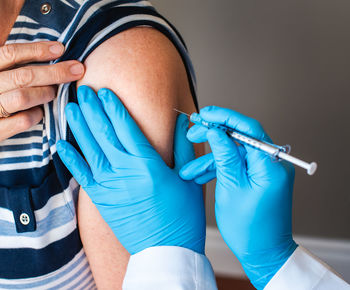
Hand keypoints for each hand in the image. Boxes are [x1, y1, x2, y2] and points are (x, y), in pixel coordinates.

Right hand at [0, 42, 84, 140]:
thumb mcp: (0, 76)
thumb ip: (12, 65)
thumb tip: (42, 47)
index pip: (10, 54)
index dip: (37, 50)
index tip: (60, 49)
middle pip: (23, 76)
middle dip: (55, 72)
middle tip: (77, 70)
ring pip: (23, 97)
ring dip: (45, 93)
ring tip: (54, 92)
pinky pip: (23, 121)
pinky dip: (36, 115)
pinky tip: (40, 112)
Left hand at [56, 86, 205, 254]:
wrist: (166, 249)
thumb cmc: (182, 215)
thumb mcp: (188, 178)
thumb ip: (182, 147)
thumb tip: (181, 121)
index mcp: (148, 165)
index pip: (126, 128)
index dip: (114, 107)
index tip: (105, 91)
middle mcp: (125, 172)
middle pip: (104, 133)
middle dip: (93, 109)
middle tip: (83, 91)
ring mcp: (110, 186)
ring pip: (90, 150)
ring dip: (79, 127)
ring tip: (70, 107)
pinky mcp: (102, 200)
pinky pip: (82, 175)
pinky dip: (70, 159)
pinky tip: (61, 144)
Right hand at [180, 106, 296, 289]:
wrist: (262, 252)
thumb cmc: (249, 227)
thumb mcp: (231, 187)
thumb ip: (224, 155)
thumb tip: (215, 131)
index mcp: (270, 164)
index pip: (248, 129)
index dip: (225, 117)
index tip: (205, 114)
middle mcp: (271, 163)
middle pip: (240, 137)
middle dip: (214, 135)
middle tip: (193, 132)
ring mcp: (264, 170)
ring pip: (234, 153)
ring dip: (211, 158)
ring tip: (188, 168)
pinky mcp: (257, 177)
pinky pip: (236, 166)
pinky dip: (218, 169)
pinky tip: (199, 175)